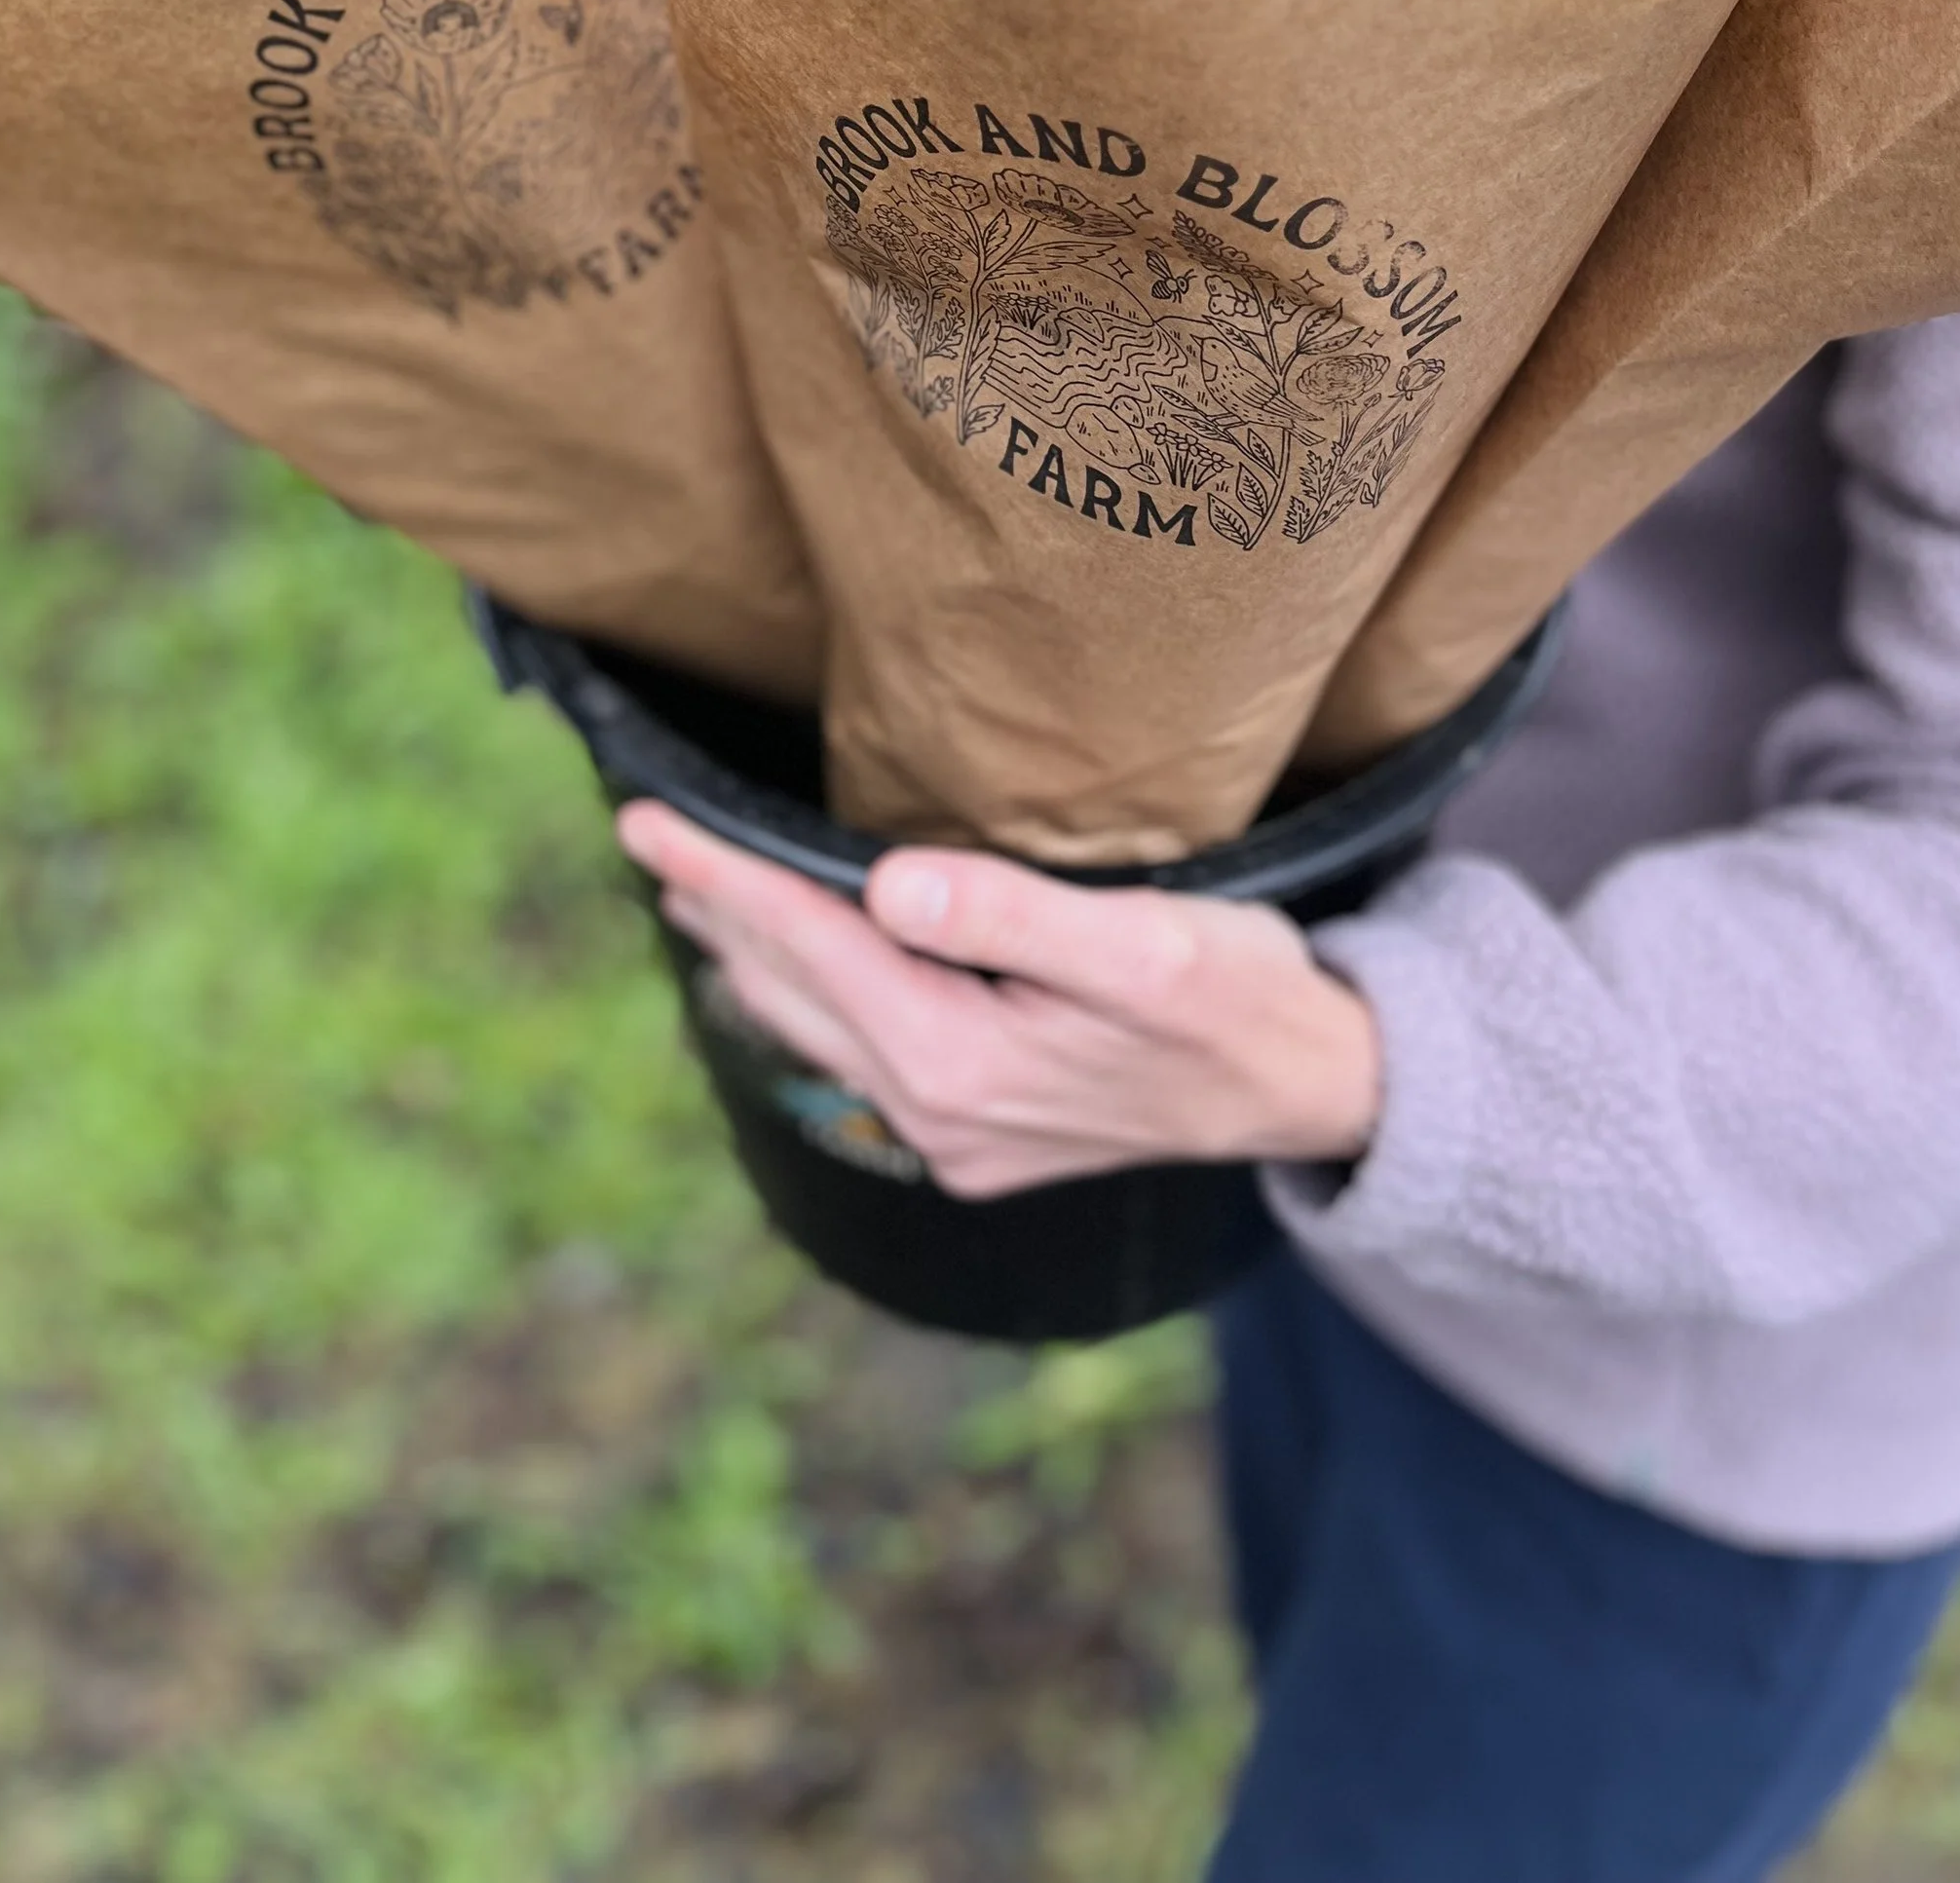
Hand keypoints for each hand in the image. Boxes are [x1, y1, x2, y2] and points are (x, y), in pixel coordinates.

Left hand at [616, 801, 1383, 1198]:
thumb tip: (890, 885)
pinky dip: (807, 1000)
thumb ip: (1015, 918)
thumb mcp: (1149, 945)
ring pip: (815, 1029)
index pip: (810, 942)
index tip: (646, 820)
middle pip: (792, 988)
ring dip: (751, 957)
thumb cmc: (1243, 999)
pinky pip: (857, 1059)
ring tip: (694, 895)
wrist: (1314, 1094)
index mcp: (963, 1058)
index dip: (722, 875)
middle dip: (717, 909)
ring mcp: (955, 1136)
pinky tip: (795, 974)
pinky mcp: (979, 1138)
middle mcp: (939, 1111)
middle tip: (644, 835)